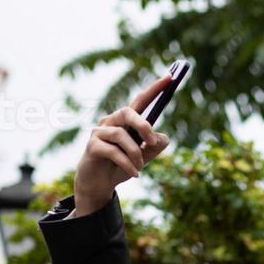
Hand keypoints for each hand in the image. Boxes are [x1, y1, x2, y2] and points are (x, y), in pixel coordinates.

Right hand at [71, 73, 174, 216]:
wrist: (99, 185)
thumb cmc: (120, 167)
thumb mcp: (143, 158)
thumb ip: (154, 147)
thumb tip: (162, 138)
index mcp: (125, 121)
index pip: (140, 101)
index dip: (155, 89)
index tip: (171, 77)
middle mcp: (111, 122)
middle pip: (127, 111)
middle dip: (143, 126)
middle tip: (152, 142)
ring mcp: (99, 133)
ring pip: (121, 135)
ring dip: (136, 153)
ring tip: (140, 167)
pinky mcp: (92, 146)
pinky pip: (113, 152)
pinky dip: (127, 164)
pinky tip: (135, 174)